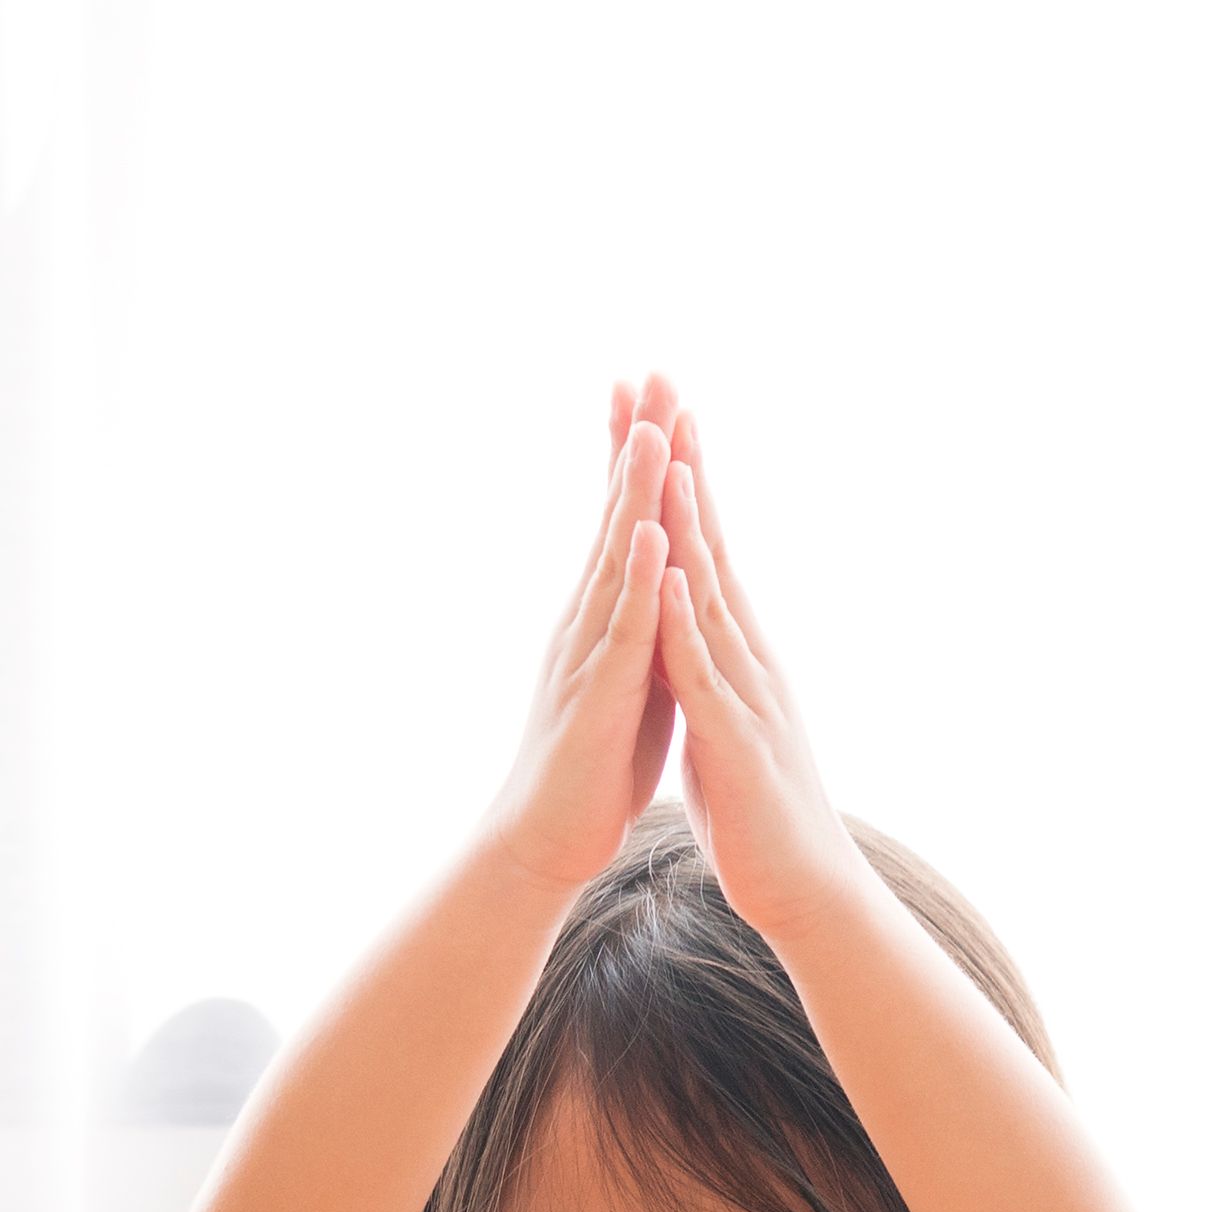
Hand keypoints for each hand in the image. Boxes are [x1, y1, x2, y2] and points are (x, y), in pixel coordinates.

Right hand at [480, 383, 681, 889]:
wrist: (548, 838)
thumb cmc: (594, 764)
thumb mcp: (632, 676)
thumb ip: (643, 626)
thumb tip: (662, 584)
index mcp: (605, 614)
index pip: (623, 518)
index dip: (637, 457)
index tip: (652, 393)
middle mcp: (589, 617)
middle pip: (615, 514)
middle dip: (633, 445)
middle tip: (649, 373)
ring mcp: (589, 650)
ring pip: (616, 558)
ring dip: (634, 495)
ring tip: (652, 432)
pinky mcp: (599, 693)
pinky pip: (622, 629)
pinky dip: (637, 582)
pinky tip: (650, 539)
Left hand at [647, 389, 867, 931]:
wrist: (805, 890)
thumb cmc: (758, 814)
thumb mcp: (725, 722)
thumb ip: (709, 672)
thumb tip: (694, 634)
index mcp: (736, 654)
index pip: (704, 551)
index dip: (681, 484)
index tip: (662, 416)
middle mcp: (748, 657)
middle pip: (711, 548)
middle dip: (687, 471)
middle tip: (672, 394)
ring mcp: (747, 694)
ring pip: (712, 596)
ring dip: (689, 528)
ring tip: (669, 460)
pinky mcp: (736, 739)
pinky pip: (705, 672)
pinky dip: (686, 623)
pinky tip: (668, 580)